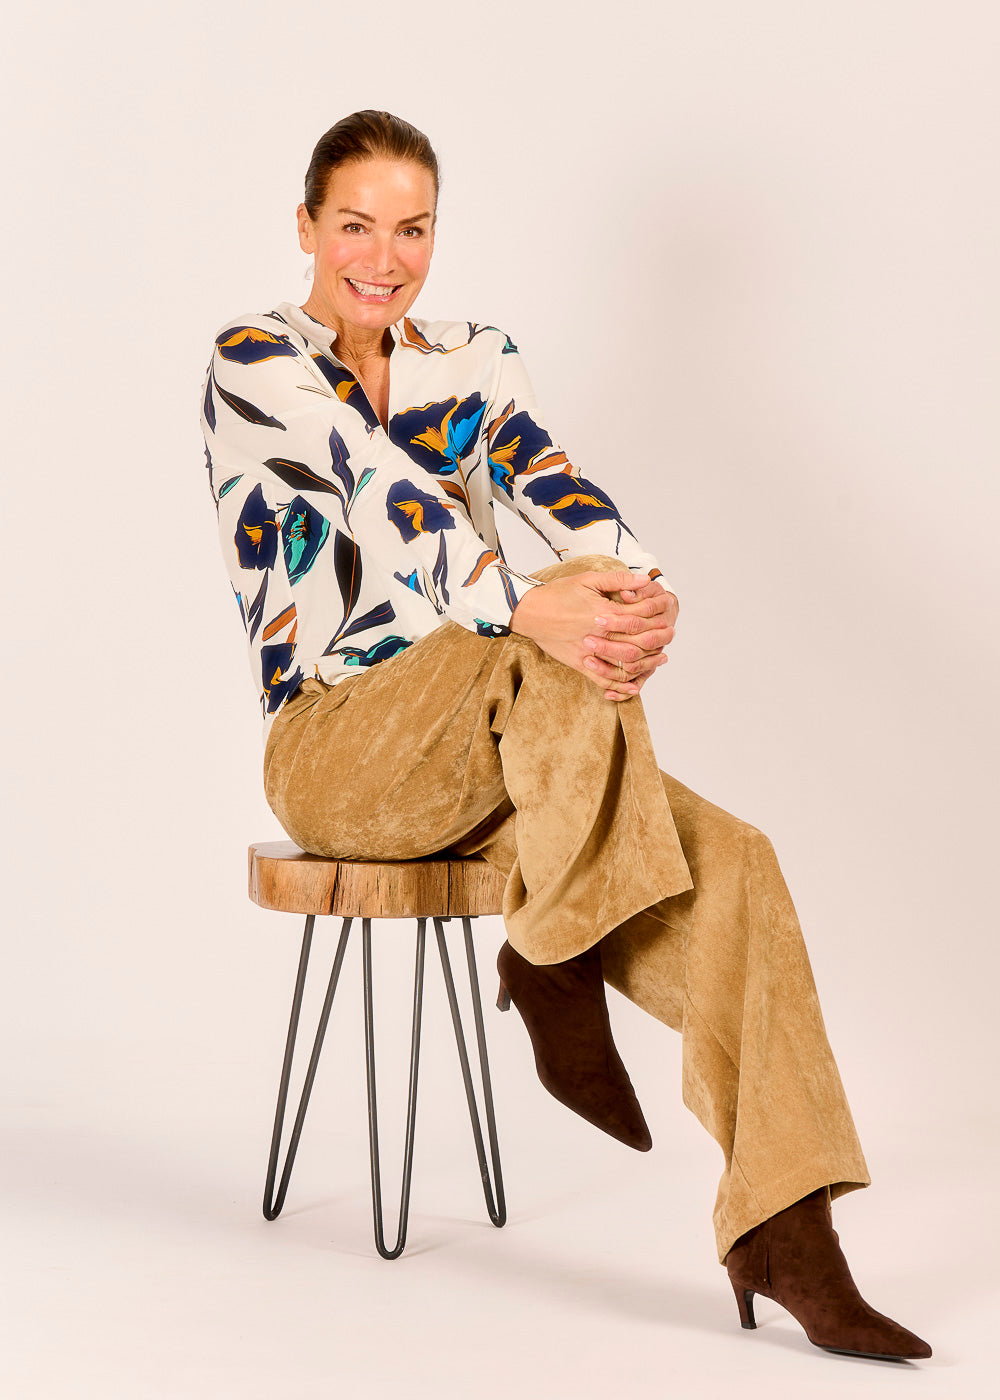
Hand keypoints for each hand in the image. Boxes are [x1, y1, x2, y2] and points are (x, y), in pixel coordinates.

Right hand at [508, 568, 674, 701]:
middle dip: (659, 639)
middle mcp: (598, 635)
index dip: (657, 614)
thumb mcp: (587, 579)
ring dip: (647, 663)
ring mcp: (589, 653)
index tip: (668, 611)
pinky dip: (622, 686)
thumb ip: (617, 580)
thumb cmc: (558, 593)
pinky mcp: (580, 665)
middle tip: (671, 634)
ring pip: (625, 664)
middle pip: (637, 642)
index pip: (639, 616)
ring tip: (662, 658)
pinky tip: (637, 684)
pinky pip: (604, 680)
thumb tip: (644, 579)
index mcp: (602, 612)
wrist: (529, 612)